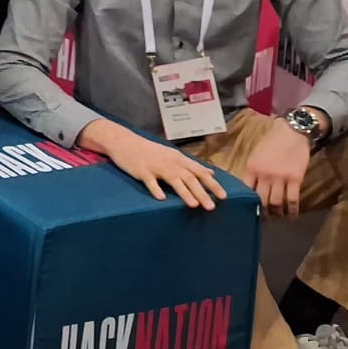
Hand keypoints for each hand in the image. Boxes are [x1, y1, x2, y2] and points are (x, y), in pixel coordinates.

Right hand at [88, 120, 226, 209]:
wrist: (123, 141)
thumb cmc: (149, 151)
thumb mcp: (172, 155)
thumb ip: (191, 165)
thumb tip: (211, 172)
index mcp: (178, 159)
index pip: (199, 172)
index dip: (212, 184)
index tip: (224, 196)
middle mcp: (169, 162)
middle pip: (189, 178)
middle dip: (202, 192)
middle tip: (212, 207)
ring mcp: (155, 166)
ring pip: (173, 179)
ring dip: (184, 193)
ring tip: (194, 205)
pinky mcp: (141, 171)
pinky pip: (150, 181)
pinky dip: (156, 189)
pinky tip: (161, 198)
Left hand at [242, 120, 312, 216]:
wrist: (291, 132)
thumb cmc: (272, 142)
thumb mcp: (256, 155)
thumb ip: (253, 171)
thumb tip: (251, 188)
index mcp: (252, 168)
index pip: (246, 190)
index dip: (247, 202)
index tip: (249, 210)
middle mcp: (264, 175)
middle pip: (261, 200)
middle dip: (262, 212)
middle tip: (265, 218)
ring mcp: (280, 178)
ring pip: (276, 203)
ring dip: (277, 213)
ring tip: (278, 216)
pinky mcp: (295, 179)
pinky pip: (292, 200)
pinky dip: (292, 210)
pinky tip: (292, 215)